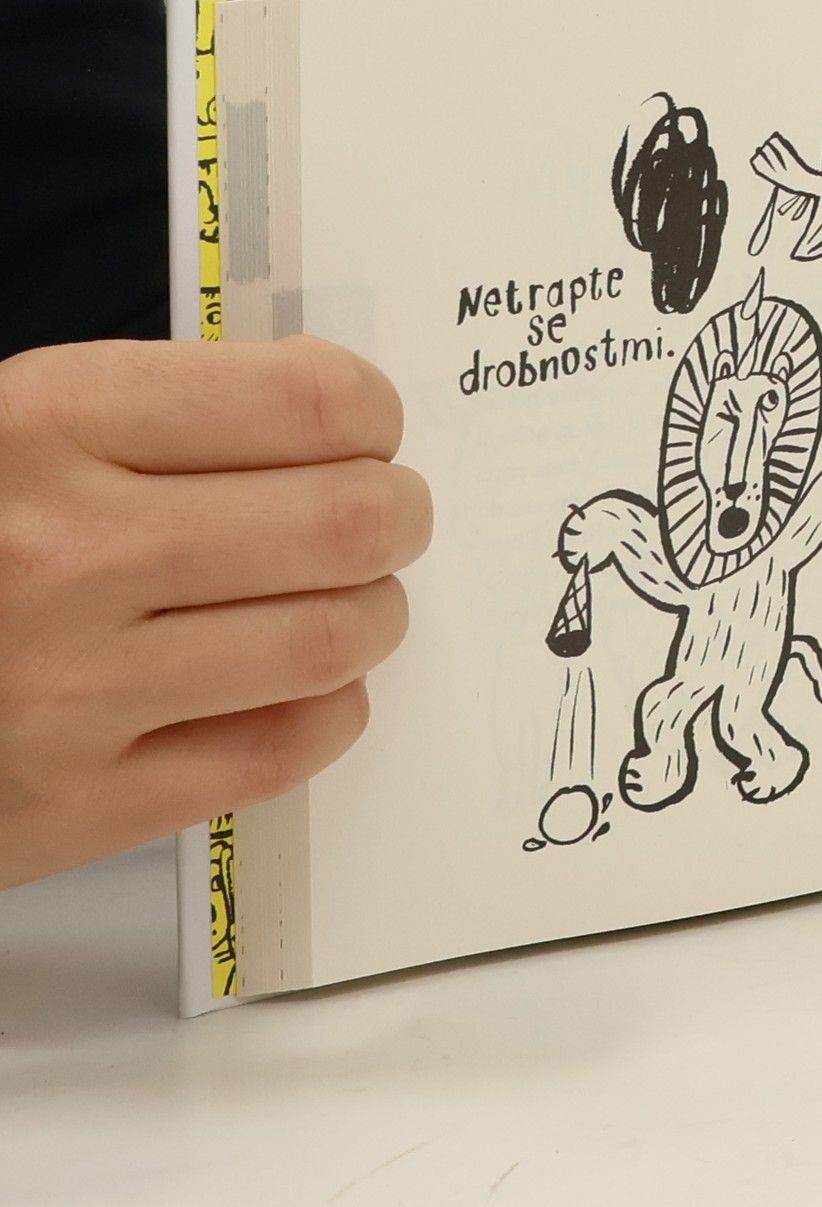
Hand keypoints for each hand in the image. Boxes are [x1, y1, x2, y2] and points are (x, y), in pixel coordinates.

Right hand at [0, 337, 431, 886]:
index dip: (370, 412)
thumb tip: (329, 409)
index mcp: (42, 426)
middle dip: (398, 515)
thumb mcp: (10, 429)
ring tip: (352, 600)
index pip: (303, 402)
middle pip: (344, 523)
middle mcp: (60, 554)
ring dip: (374, 615)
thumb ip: (162, 414)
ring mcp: (69, 689)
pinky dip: (327, 711)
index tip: (366, 430)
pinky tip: (306, 686)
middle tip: (388, 517)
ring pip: (329, 640)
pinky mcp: (75, 804)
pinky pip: (277, 752)